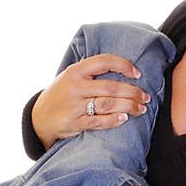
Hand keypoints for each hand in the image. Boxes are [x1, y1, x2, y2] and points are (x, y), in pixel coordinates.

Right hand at [31, 54, 150, 148]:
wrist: (39, 118)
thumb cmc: (61, 95)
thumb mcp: (70, 77)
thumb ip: (91, 74)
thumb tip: (123, 71)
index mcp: (76, 71)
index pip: (103, 61)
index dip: (123, 66)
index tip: (137, 74)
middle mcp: (75, 87)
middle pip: (111, 87)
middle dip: (133, 92)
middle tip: (146, 97)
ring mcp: (74, 106)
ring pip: (108, 104)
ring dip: (129, 106)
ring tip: (141, 109)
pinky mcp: (74, 123)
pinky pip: (98, 121)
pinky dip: (113, 120)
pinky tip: (124, 118)